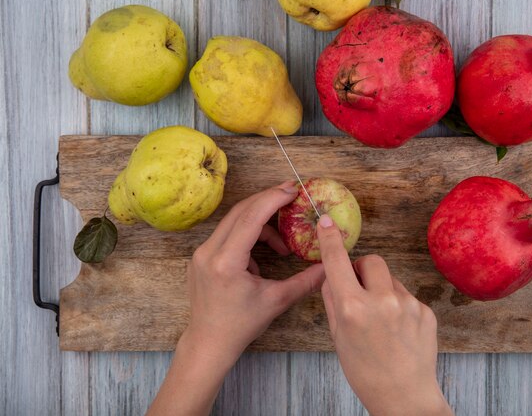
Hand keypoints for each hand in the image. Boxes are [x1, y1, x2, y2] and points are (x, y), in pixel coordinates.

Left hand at [184, 180, 324, 359]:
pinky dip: (247, 236)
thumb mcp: (277, 301)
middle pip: (240, 211)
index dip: (273, 199)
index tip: (293, 190)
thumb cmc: (241, 325)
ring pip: (233, 221)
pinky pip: (226, 234)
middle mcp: (208, 251)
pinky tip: (259, 257)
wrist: (208, 342)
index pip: (250, 217)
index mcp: (226, 261)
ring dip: (260, 223)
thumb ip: (305, 281)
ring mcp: (201, 253)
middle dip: (268, 201)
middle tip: (291, 196)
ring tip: (281, 246)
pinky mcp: (200, 257)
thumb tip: (329, 266)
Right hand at [316, 214, 451, 415]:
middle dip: (362, 268)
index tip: (326, 221)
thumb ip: (333, 300)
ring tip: (381, 321)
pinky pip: (406, 295)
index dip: (330, 239)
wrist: (404, 397)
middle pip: (371, 260)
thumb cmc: (364, 371)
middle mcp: (382, 300)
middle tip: (359, 288)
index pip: (338, 261)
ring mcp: (408, 304)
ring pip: (390, 279)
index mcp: (353, 308)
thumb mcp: (337, 337)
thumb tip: (331, 275)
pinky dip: (398, 305)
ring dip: (381, 289)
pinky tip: (397, 330)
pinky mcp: (426, 311)